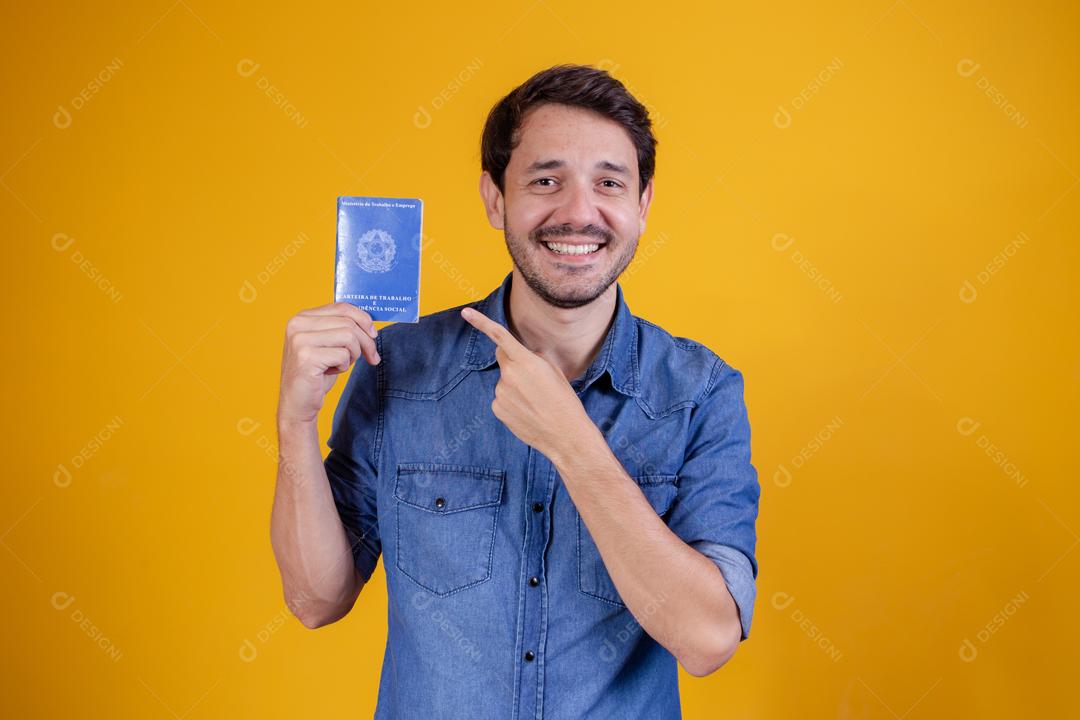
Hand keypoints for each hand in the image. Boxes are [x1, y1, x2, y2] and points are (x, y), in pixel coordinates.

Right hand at [278, 302, 379, 425]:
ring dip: (353, 354)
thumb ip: (341, 328)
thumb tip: (370, 323)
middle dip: (366, 341)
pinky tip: (330, 372)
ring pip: (349, 337)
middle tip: (371, 357)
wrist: (297, 403)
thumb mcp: (328, 344)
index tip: (373, 334)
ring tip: (341, 364)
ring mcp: (300, 340)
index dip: (363, 319)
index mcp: (302, 317)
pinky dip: (344, 366)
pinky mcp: (306, 357)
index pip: (342, 307)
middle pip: (349, 322)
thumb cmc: (316, 374)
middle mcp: (298, 324)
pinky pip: (343, 355)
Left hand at [461, 306, 591, 458]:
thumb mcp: (556, 372)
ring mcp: (501, 393)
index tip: (466, 312)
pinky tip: (527, 411)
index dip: (481, 322)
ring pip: (505, 381)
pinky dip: (512, 402)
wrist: (565, 435)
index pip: (500, 337)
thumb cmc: (564, 402)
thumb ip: (536, 358)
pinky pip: (502, 398)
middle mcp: (509, 375)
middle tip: (533, 378)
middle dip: (513, 360)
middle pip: (503, 358)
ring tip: (535, 401)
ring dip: (515, 385)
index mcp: (526, 362)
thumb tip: (527, 355)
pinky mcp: (497, 409)